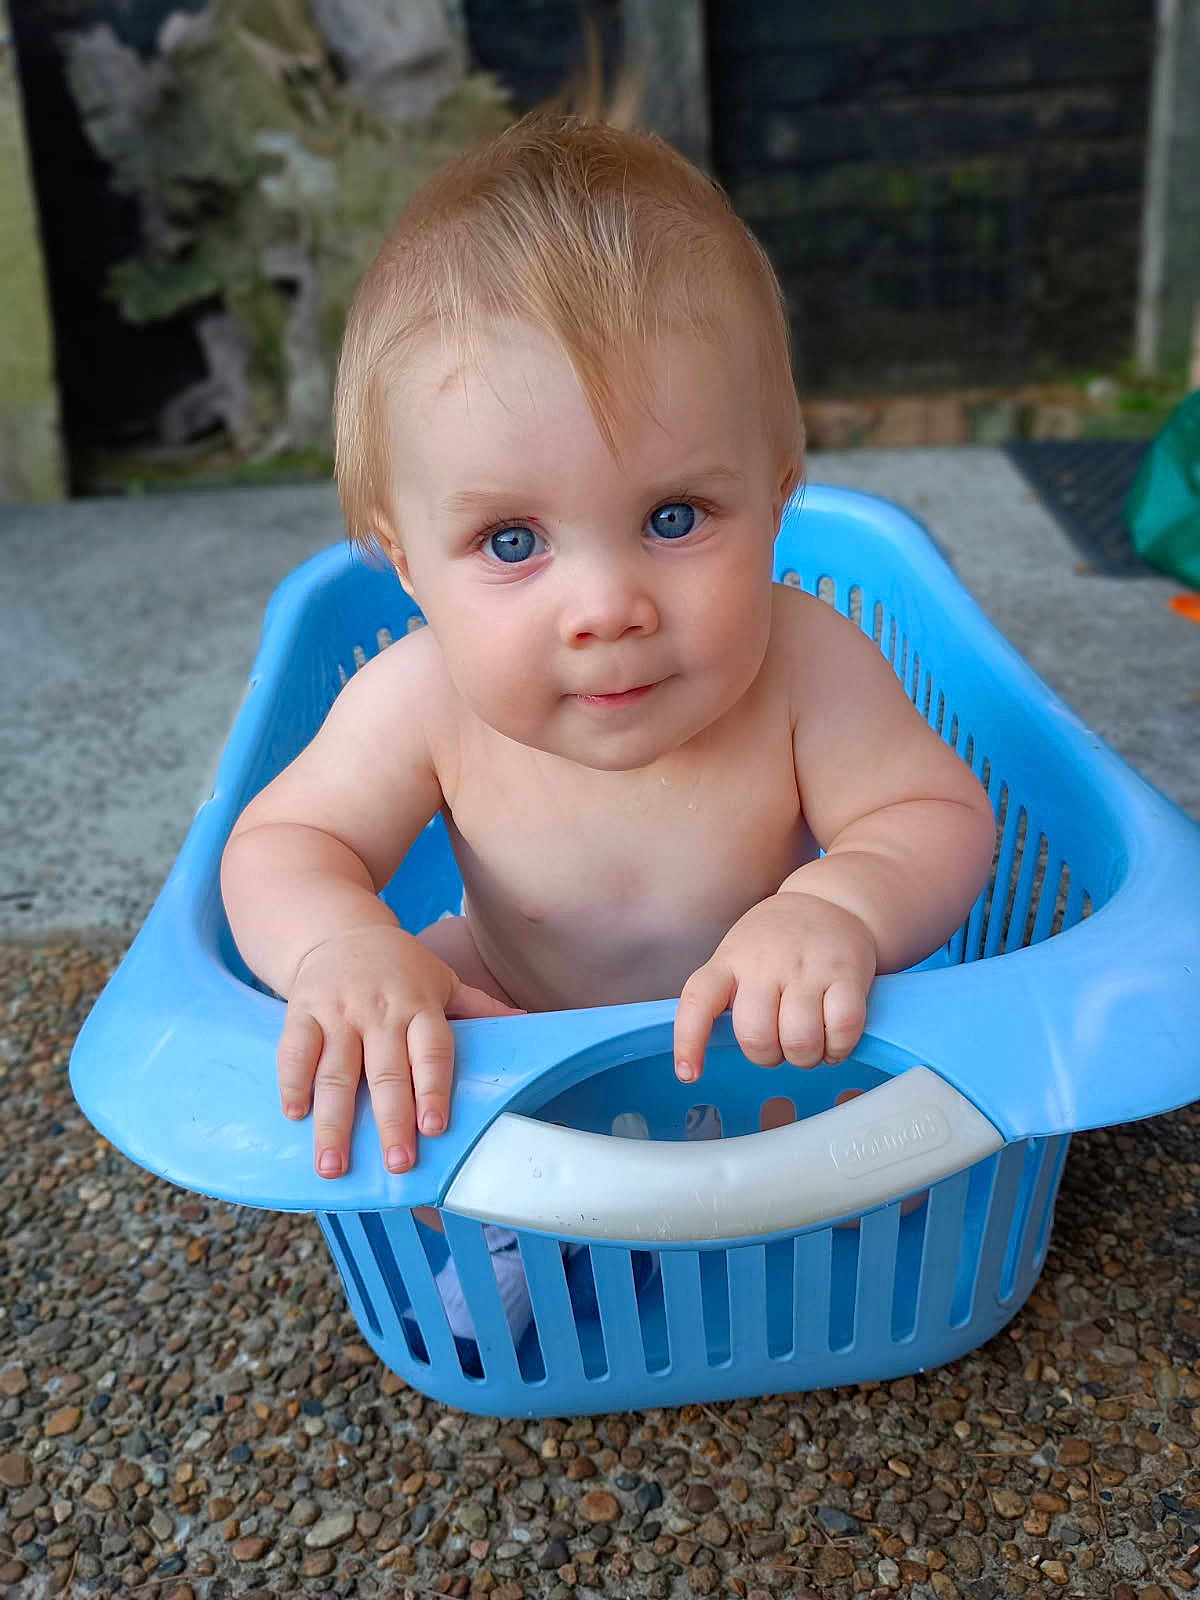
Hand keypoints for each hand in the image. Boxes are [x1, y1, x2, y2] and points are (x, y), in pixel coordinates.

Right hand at [277, 925, 522, 1178]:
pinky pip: (295, 1051)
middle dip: (391, 1121)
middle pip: (386, 1072)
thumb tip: (534, 1023)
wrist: (339, 928)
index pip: (431, 1052)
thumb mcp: (444, 980)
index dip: (433, 1088)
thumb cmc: (401, 967)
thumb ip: (481, 1009)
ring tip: (333, 1166)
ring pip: (336, 1072)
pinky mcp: (302, 1011)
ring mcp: (338, 1012)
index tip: (434, 1128)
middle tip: (397, 1165)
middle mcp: (380, 1011)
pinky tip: (295, 1115)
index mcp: (420, 1006)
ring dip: (334, 1122)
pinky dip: (292, 1083)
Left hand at [674, 892, 876, 1079]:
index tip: (688, 1074)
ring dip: (805, 1058)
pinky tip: (834, 1041)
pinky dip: (838, 1049)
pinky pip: (842, 1030)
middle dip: (768, 1057)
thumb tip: (711, 1052)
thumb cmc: (776, 942)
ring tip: (808, 1045)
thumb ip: (726, 996)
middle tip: (779, 1045)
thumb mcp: (737, 956)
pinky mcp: (847, 974)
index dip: (689, 1041)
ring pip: (800, 1042)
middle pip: (757, 1037)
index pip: (698, 1000)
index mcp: (730, 961)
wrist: (830, 902)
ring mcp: (807, 968)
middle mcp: (765, 964)